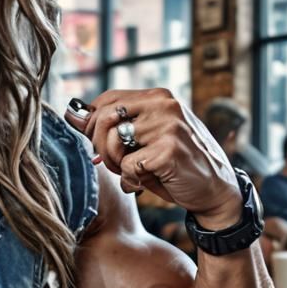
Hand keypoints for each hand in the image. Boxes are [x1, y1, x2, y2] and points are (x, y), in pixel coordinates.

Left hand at [65, 89, 241, 227]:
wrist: (215, 190)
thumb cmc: (174, 164)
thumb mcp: (144, 139)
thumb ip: (113, 125)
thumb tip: (71, 113)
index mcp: (158, 97)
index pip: (107, 100)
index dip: (94, 124)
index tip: (99, 145)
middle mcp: (164, 105)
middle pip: (104, 118)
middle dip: (100, 147)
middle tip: (113, 164)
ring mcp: (169, 126)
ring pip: (112, 143)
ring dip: (115, 166)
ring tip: (132, 173)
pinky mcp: (169, 150)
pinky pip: (127, 166)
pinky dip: (131, 180)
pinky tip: (145, 182)